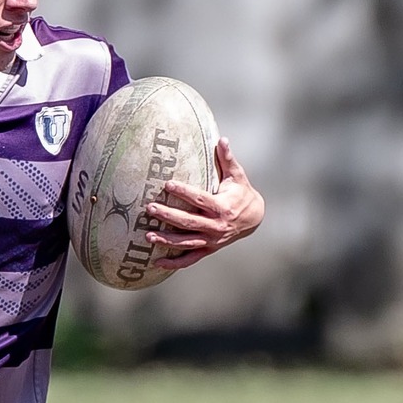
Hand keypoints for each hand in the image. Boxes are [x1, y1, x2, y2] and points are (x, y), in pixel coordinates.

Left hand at [144, 138, 264, 268]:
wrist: (254, 218)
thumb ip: (227, 159)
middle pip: (189, 222)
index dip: (184, 192)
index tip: (168, 184)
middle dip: (168, 215)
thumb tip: (222, 139)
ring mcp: (212, 240)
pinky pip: (190, 259)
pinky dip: (174, 263)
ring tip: (148, 236)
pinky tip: (157, 263)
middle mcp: (216, 226)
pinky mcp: (209, 249)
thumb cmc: (241, 193)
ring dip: (167, 240)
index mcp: (222, 207)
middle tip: (150, 208)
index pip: (200, 199)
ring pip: (186, 242)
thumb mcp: (237, 176)